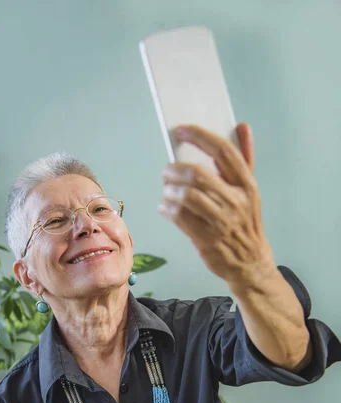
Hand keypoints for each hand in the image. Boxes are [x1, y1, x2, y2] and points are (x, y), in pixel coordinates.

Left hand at [158, 123, 275, 286]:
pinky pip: (179, 217)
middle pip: (198, 174)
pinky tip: (165, 207)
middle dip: (175, 169)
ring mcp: (221, 222)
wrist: (251, 263)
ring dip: (169, 190)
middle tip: (167, 171)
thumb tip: (242, 126)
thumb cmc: (245, 222)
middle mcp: (236, 201)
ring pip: (186, 195)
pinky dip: (166, 208)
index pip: (224, 151)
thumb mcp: (250, 190)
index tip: (181, 130)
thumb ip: (245, 158)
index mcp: (247, 184)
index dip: (200, 136)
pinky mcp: (207, 239)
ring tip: (166, 191)